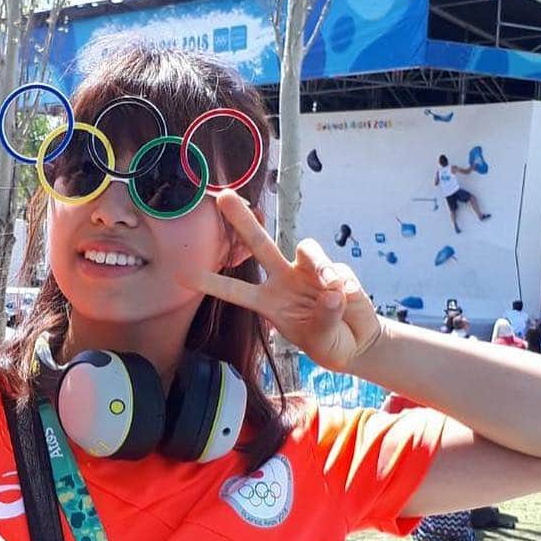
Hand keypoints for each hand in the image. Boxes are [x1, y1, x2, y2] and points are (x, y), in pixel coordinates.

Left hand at [178, 192, 382, 372]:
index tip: (182, 275)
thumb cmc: (330, 344)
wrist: (358, 340)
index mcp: (268, 303)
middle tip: (223, 196)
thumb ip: (324, 319)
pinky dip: (343, 284)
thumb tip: (331, 291)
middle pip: (259, 244)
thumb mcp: (323, 342)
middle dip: (241, 220)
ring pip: (306, 247)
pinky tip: (348, 298)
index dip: (210, 283)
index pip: (234, 291)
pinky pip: (336, 269)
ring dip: (321, 266)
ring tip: (333, 291)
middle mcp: (283, 280)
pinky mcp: (334, 268)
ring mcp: (308, 271)